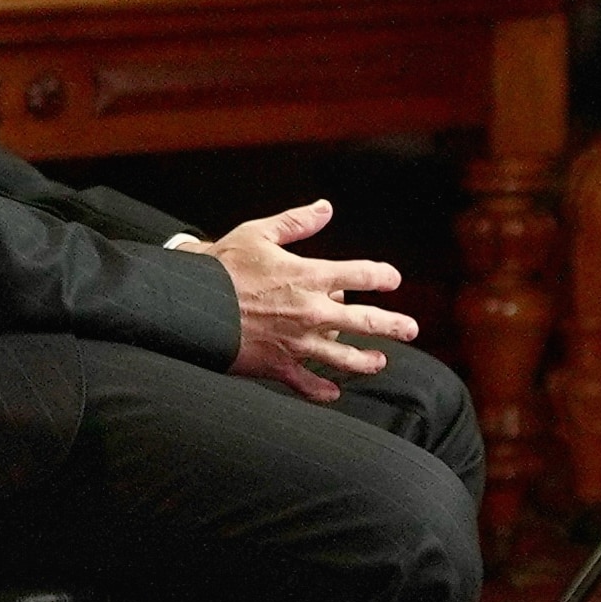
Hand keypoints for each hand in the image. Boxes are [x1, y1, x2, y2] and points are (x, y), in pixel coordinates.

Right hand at [197, 199, 413, 401]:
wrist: (189, 305)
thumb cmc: (222, 266)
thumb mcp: (258, 234)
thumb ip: (296, 222)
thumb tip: (325, 208)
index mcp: (308, 276)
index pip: (360, 273)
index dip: (381, 275)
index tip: (391, 279)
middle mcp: (310, 312)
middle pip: (365, 321)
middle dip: (393, 325)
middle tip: (411, 329)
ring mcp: (296, 342)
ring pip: (344, 358)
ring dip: (366, 361)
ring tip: (380, 362)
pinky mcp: (278, 366)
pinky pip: (308, 384)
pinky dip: (323, 391)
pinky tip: (334, 393)